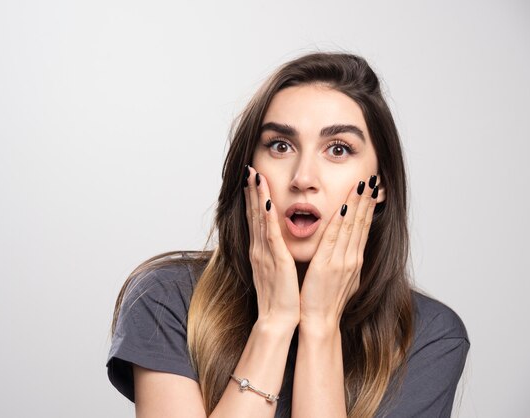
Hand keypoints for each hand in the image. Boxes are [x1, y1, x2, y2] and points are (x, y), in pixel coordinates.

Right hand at [244, 165, 299, 327]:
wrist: (277, 320)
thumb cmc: (280, 298)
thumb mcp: (276, 271)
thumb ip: (275, 255)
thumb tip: (277, 243)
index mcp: (261, 251)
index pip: (256, 219)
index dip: (253, 198)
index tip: (252, 180)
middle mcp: (259, 249)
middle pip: (253, 213)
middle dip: (251, 190)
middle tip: (248, 169)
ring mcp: (265, 253)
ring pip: (259, 218)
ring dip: (256, 195)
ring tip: (254, 175)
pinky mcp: (275, 260)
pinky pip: (270, 233)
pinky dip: (267, 215)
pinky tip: (266, 201)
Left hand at [300, 177, 379, 328]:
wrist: (320, 323)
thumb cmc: (325, 301)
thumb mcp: (339, 278)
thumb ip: (343, 261)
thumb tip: (347, 250)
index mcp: (353, 260)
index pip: (363, 228)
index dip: (367, 207)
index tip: (370, 189)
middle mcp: (352, 258)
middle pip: (361, 223)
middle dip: (366, 199)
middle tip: (371, 178)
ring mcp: (342, 261)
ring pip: (351, 227)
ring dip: (356, 204)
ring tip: (361, 184)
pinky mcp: (328, 266)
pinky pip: (334, 238)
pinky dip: (340, 221)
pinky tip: (342, 206)